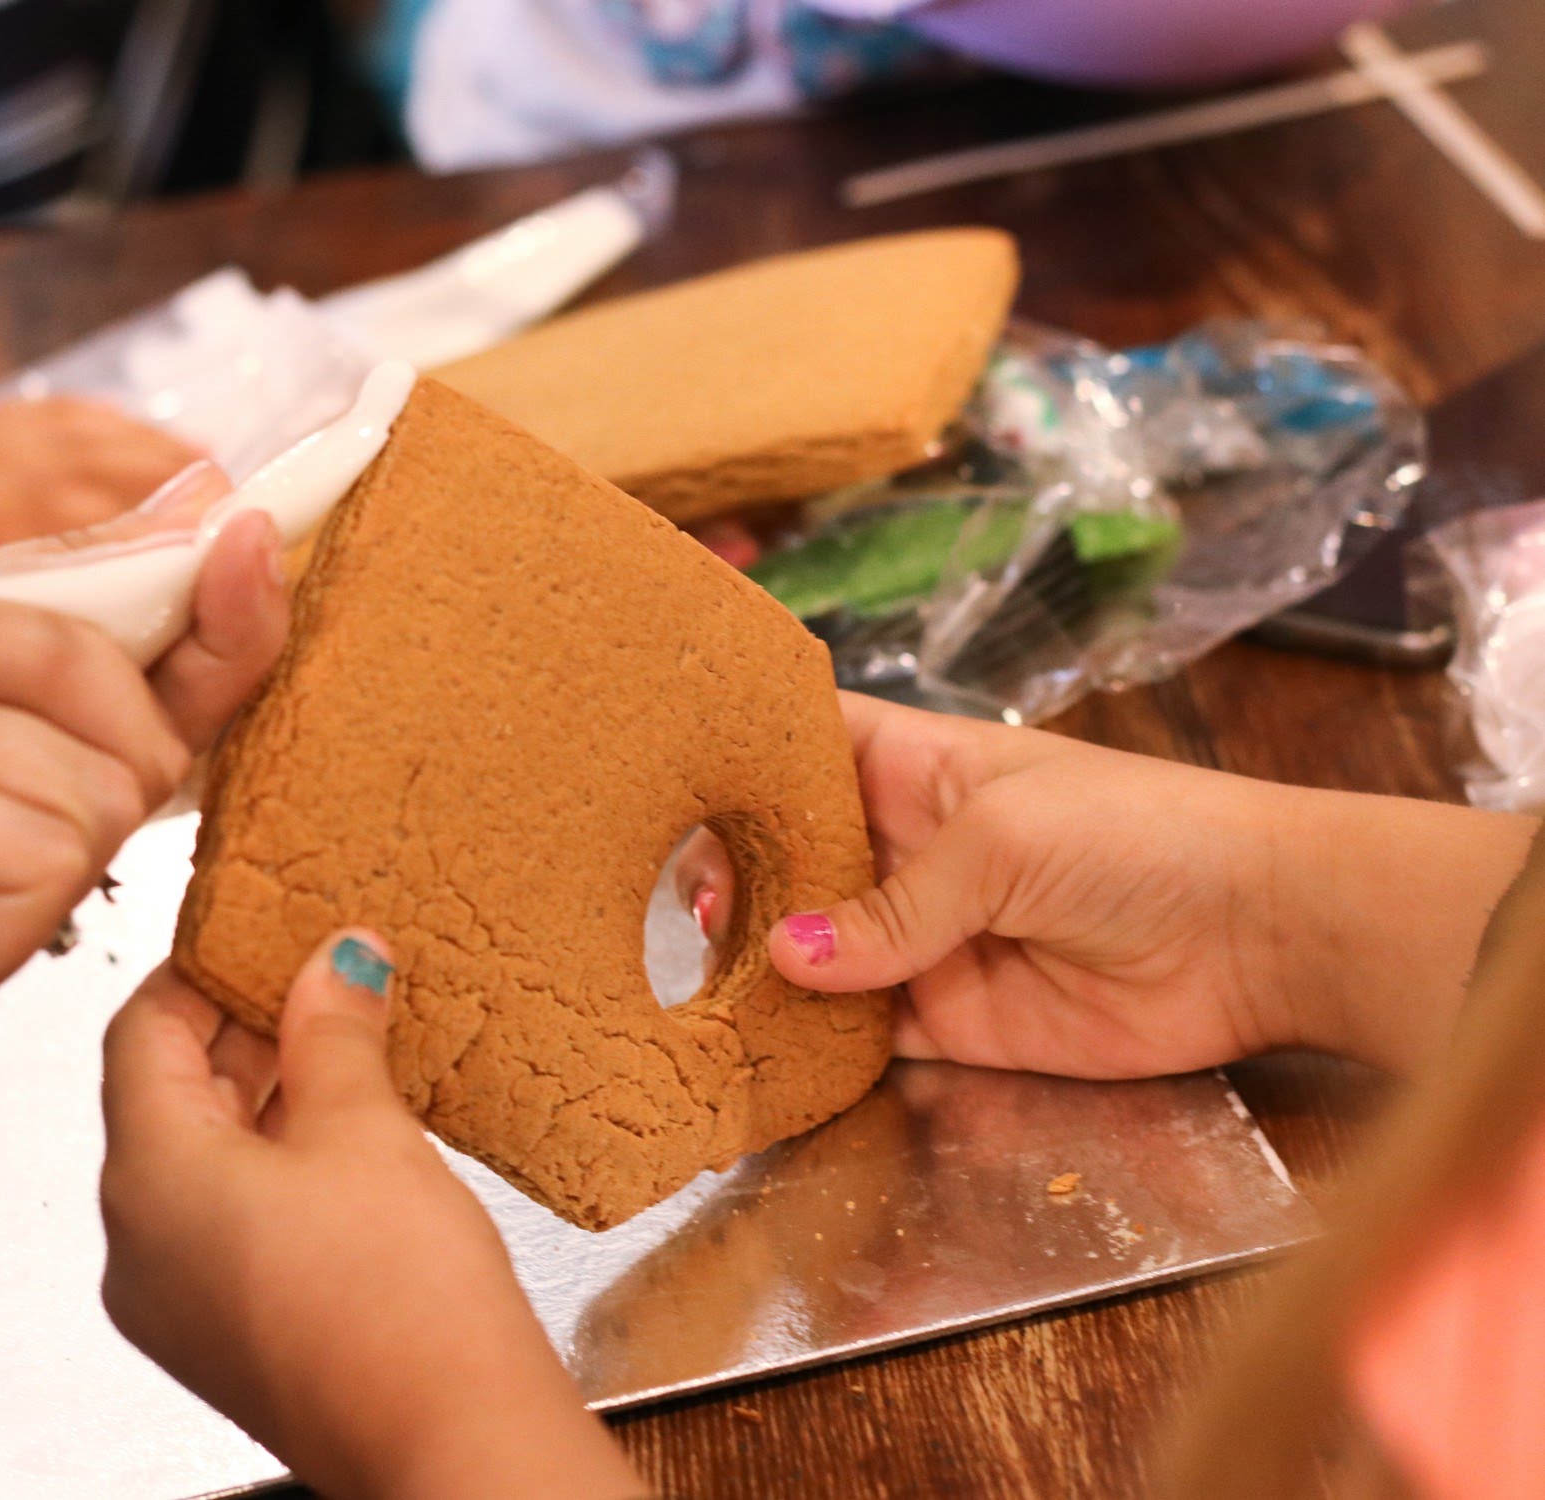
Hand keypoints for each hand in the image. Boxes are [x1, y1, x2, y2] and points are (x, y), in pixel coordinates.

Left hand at [0, 507, 288, 1057]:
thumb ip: (50, 577)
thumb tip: (205, 509)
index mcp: (7, 739)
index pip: (174, 695)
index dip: (232, 617)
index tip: (246, 530)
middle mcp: (8, 836)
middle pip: (153, 747)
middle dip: (42, 660)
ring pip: (97, 806)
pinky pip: (35, 870)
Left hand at [100, 934, 644, 1499]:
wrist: (447, 1443)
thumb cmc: (398, 1308)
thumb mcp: (364, 1127)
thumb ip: (334, 1029)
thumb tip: (332, 964)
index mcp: (144, 1178)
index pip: (140, 1031)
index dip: (200, 967)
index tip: (256, 931)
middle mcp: (136, 1245)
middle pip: (165, 1095)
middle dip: (242, 1027)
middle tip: (315, 974)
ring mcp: (175, 1300)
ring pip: (199, 1160)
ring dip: (263, 1094)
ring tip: (344, 1043)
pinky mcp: (225, 1334)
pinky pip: (225, 1220)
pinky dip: (271, 1162)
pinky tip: (344, 1133)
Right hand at [680, 693, 1536, 1077]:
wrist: (1258, 938)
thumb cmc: (1140, 836)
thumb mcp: (1002, 841)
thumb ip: (895, 904)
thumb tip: (790, 955)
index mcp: (912, 767)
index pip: (802, 746)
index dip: (734, 753)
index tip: (658, 769)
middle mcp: (900, 849)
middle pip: (786, 858)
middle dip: (729, 874)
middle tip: (679, 901)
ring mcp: (917, 938)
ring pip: (809, 951)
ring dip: (758, 965)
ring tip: (694, 976)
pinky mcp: (942, 1022)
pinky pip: (855, 1033)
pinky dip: (808, 1041)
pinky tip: (756, 1041)